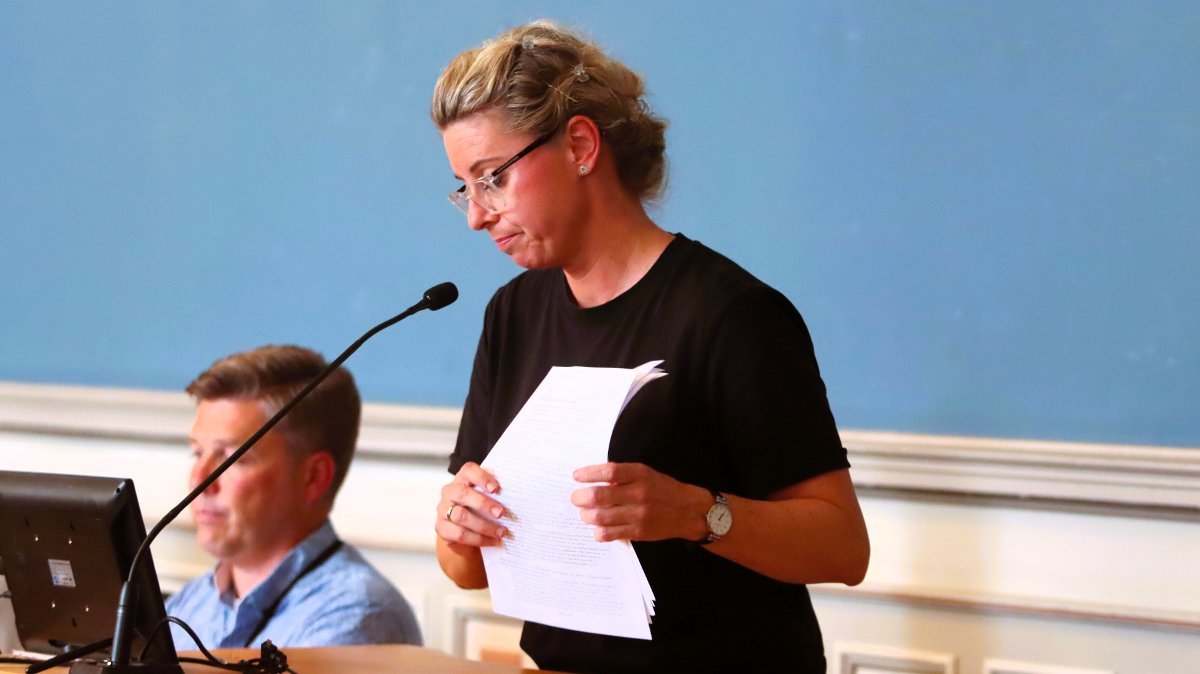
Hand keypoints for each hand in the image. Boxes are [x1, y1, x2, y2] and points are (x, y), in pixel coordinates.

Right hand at [435, 462, 506, 547]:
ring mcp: (443, 510)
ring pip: (461, 516)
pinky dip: (479, 539)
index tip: (496, 488)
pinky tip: (493, 540)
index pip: (468, 471)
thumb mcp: (487, 498)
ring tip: (501, 532)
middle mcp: (450, 492)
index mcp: (462, 479)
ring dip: (484, 526)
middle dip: (483, 504)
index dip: (481, 477)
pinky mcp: (442, 528)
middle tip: (501, 513)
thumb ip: (496, 494)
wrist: (464, 531)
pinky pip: (460, 534)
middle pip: (463, 493)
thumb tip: (518, 498)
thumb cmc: (480, 509)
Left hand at [570, 462, 709, 542]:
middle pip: (600, 496)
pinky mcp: (638, 531)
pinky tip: (597, 528)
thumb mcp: (645, 474)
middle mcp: (638, 494)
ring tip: (585, 514)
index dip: (589, 474)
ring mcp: (638, 514)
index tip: (577, 476)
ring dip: (586, 516)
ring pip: (601, 517)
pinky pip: (610, 534)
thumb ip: (622, 476)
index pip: (609, 472)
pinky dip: (598, 532)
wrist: (687, 510)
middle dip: (581, 498)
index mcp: (639, 475)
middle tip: (576, 498)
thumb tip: (593, 480)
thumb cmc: (662, 489)